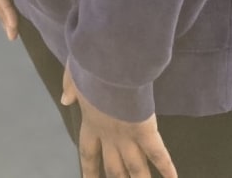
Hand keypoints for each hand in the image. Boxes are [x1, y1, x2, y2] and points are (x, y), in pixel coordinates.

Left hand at [61, 65, 176, 177]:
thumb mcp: (76, 74)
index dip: (89, 170)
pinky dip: (166, 167)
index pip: (89, 154)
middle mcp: (109, 136)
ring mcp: (128, 136)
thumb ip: (70, 86)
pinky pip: (157, 152)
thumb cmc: (92, 66)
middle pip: (114, 168)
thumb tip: (65, 100)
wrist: (108, 64)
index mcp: (92, 123)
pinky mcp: (145, 130)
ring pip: (135, 167)